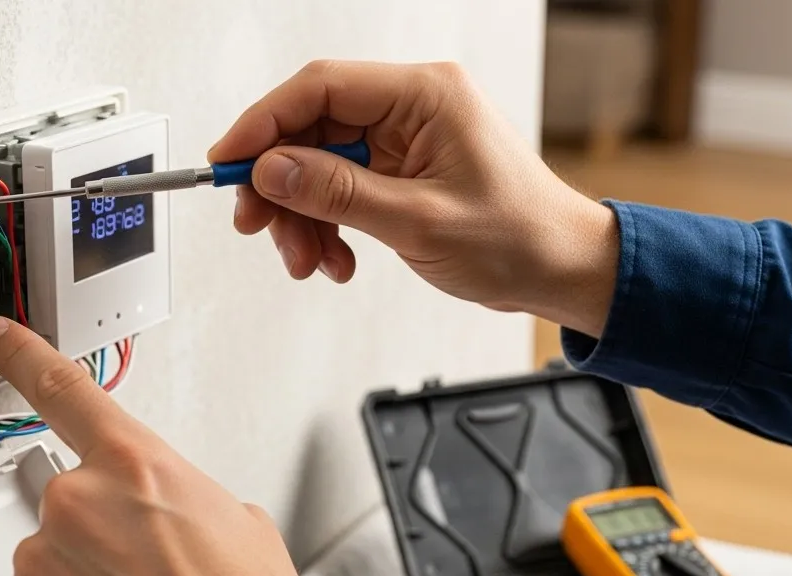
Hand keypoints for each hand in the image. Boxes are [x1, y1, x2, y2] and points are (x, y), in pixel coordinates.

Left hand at [0, 317, 310, 575]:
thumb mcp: (241, 526)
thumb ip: (183, 498)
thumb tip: (168, 518)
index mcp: (137, 466)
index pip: (65, 389)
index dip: (22, 355)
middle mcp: (77, 503)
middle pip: (67, 507)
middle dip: (99, 542)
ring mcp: (38, 564)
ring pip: (48, 569)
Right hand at [211, 60, 620, 337]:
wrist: (563, 270)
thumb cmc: (520, 239)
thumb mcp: (418, 221)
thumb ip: (338, 194)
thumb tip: (272, 170)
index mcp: (425, 95)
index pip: (320, 88)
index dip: (264, 124)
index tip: (228, 164)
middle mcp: (414, 107)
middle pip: (313, 129)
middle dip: (281, 184)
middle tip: (259, 226)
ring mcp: (408, 139)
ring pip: (322, 165)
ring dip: (305, 217)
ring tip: (310, 260)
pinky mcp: (406, 171)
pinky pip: (345, 189)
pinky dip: (331, 226)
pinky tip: (339, 260)